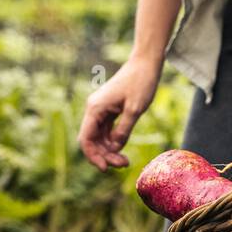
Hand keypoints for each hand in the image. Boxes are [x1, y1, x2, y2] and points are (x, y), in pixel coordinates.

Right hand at [77, 55, 162, 170]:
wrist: (145, 63)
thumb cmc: (141, 82)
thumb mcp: (135, 109)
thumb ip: (124, 130)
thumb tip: (115, 148)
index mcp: (95, 108)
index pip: (86, 139)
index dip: (93, 156)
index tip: (105, 168)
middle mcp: (94, 109)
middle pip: (92, 140)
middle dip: (104, 155)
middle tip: (124, 164)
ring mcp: (101, 109)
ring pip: (98, 137)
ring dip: (109, 150)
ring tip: (125, 160)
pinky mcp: (109, 109)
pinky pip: (106, 130)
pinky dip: (112, 141)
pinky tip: (122, 148)